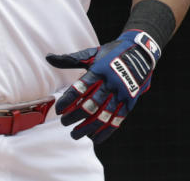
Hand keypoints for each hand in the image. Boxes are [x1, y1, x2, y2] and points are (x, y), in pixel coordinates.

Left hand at [45, 30, 160, 143]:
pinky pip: (118, 120)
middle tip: (64, 123)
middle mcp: (110, 84)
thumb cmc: (110, 53)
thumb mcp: (91, 54)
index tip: (58, 110)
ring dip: (88, 128)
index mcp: (98, 71)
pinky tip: (95, 138)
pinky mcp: (130, 102)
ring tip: (75, 135)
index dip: (68, 100)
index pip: (80, 88)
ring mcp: (121, 94)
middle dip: (75, 117)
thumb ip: (70, 59)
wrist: (140, 52)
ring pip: (103, 116)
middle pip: (90, 105)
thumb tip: (48, 58)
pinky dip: (106, 131)